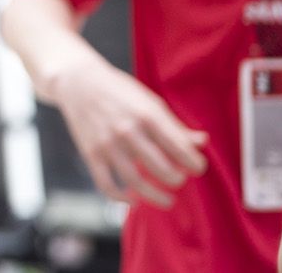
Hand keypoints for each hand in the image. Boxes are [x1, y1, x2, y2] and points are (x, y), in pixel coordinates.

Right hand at [48, 56, 208, 207]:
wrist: (78, 81)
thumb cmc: (120, 90)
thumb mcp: (149, 101)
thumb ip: (174, 125)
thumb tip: (203, 142)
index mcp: (147, 114)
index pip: (179, 148)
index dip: (194, 163)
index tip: (197, 168)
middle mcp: (128, 130)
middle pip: (161, 169)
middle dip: (177, 179)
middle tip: (179, 179)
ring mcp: (107, 143)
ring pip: (136, 182)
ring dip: (156, 197)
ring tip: (167, 201)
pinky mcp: (91, 153)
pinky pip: (106, 184)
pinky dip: (120, 198)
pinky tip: (133, 201)